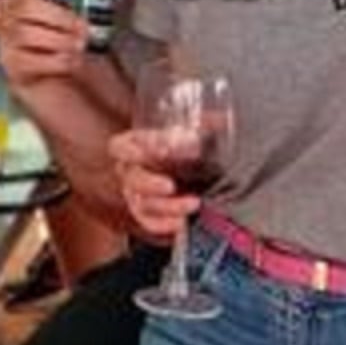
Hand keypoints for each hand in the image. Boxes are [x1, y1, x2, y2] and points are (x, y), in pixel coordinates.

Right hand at [0, 0, 87, 84]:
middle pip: (27, 6)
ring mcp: (7, 42)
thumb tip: (92, 0)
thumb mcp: (68, 23)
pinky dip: (57, 61)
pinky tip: (69, 62)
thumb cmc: (60, 47)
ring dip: (60, 41)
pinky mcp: (11, 67)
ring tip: (77, 47)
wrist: (52, 83)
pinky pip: (32, 60)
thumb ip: (76, 8)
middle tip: (83, 29)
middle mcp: (10, 17)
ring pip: (27, 33)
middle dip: (60, 17)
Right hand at [107, 127, 199, 241]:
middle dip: (150, 184)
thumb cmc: (176, 148)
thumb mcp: (185, 133)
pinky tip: (181, 222)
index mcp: (131, 146)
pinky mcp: (146, 214)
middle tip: (170, 185)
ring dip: (167, 206)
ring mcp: (135, 194)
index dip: (139, 150)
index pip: (122, 147)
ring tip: (193, 203)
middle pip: (130, 180)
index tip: (166, 150)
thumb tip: (223, 119)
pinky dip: (164, 225)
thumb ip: (201, 126)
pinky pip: (148, 222)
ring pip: (142, 204)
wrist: (179, 171)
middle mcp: (130, 171)